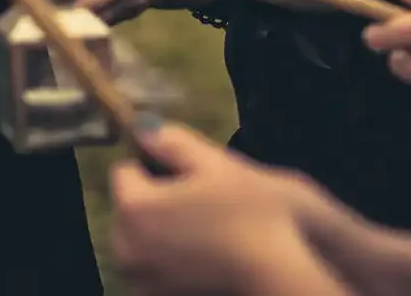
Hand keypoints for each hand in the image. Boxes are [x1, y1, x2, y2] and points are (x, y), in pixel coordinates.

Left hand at [110, 120, 339, 294]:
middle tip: (203, 206)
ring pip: (140, 242)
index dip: (156, 168)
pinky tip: (207, 259)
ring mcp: (142, 281)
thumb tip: (143, 129)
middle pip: (129, 210)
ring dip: (161, 235)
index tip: (190, 177)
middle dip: (155, 203)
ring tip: (208, 233)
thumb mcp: (219, 164)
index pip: (126, 171)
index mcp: (134, 207)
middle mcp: (126, 248)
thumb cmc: (254, 216)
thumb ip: (174, 142)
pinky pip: (155, 271)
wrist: (284, 275)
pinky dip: (172, 264)